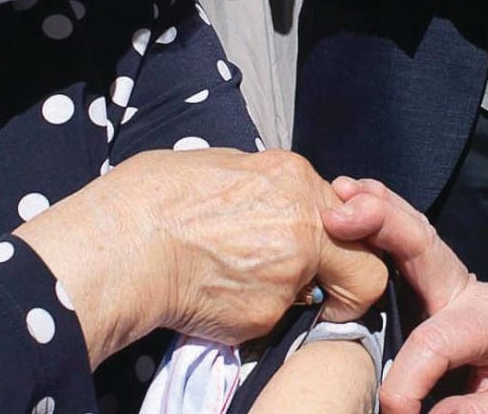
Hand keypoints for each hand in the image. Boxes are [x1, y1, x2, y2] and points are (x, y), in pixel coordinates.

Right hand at [16, 148, 386, 362]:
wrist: (122, 243)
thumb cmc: (154, 197)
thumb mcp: (221, 165)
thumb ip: (267, 187)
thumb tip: (276, 200)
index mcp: (293, 178)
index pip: (357, 217)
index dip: (345, 240)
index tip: (329, 254)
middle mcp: (304, 224)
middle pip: (365, 268)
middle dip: (348, 286)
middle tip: (325, 295)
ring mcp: (290, 274)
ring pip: (316, 299)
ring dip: (290, 297)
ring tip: (236, 282)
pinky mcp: (266, 315)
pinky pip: (274, 321)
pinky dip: (252, 315)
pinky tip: (215, 295)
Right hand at [326, 178, 487, 413]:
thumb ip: (477, 413)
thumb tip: (428, 413)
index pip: (434, 342)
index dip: (405, 382)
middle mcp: (470, 291)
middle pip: (425, 247)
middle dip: (385, 224)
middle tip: (343, 213)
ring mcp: (448, 284)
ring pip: (412, 235)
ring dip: (376, 209)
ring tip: (342, 191)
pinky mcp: (431, 288)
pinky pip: (404, 248)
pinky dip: (380, 220)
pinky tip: (355, 201)